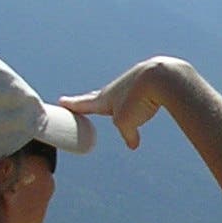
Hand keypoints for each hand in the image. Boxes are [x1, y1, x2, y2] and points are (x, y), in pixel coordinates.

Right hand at [60, 58, 187, 149]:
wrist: (159, 77)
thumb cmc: (137, 99)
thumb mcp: (128, 123)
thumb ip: (128, 135)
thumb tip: (133, 145)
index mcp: (104, 99)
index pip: (84, 103)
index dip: (73, 105)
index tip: (62, 101)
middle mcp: (114, 89)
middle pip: (97, 96)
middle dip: (87, 100)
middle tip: (78, 101)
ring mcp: (130, 82)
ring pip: (118, 93)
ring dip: (113, 99)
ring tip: (111, 103)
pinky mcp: (146, 80)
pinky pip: (137, 91)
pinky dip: (135, 96)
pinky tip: (140, 97)